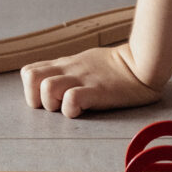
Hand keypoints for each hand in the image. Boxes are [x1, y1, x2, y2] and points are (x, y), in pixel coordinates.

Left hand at [20, 42, 162, 117]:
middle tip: (55, 106)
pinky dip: (72, 110)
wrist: (142, 63)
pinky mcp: (96, 91)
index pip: (29, 72)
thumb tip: (53, 82)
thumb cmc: (115, 66)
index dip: (31, 90)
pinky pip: (72, 101)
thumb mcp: (85, 61)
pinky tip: (83, 110)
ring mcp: (81, 79)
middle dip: (36, 98)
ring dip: (53, 104)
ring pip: (47, 89)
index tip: (46, 100)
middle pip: (31, 79)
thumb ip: (68, 70)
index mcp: (65, 65)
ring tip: (70, 108)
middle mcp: (68, 70)